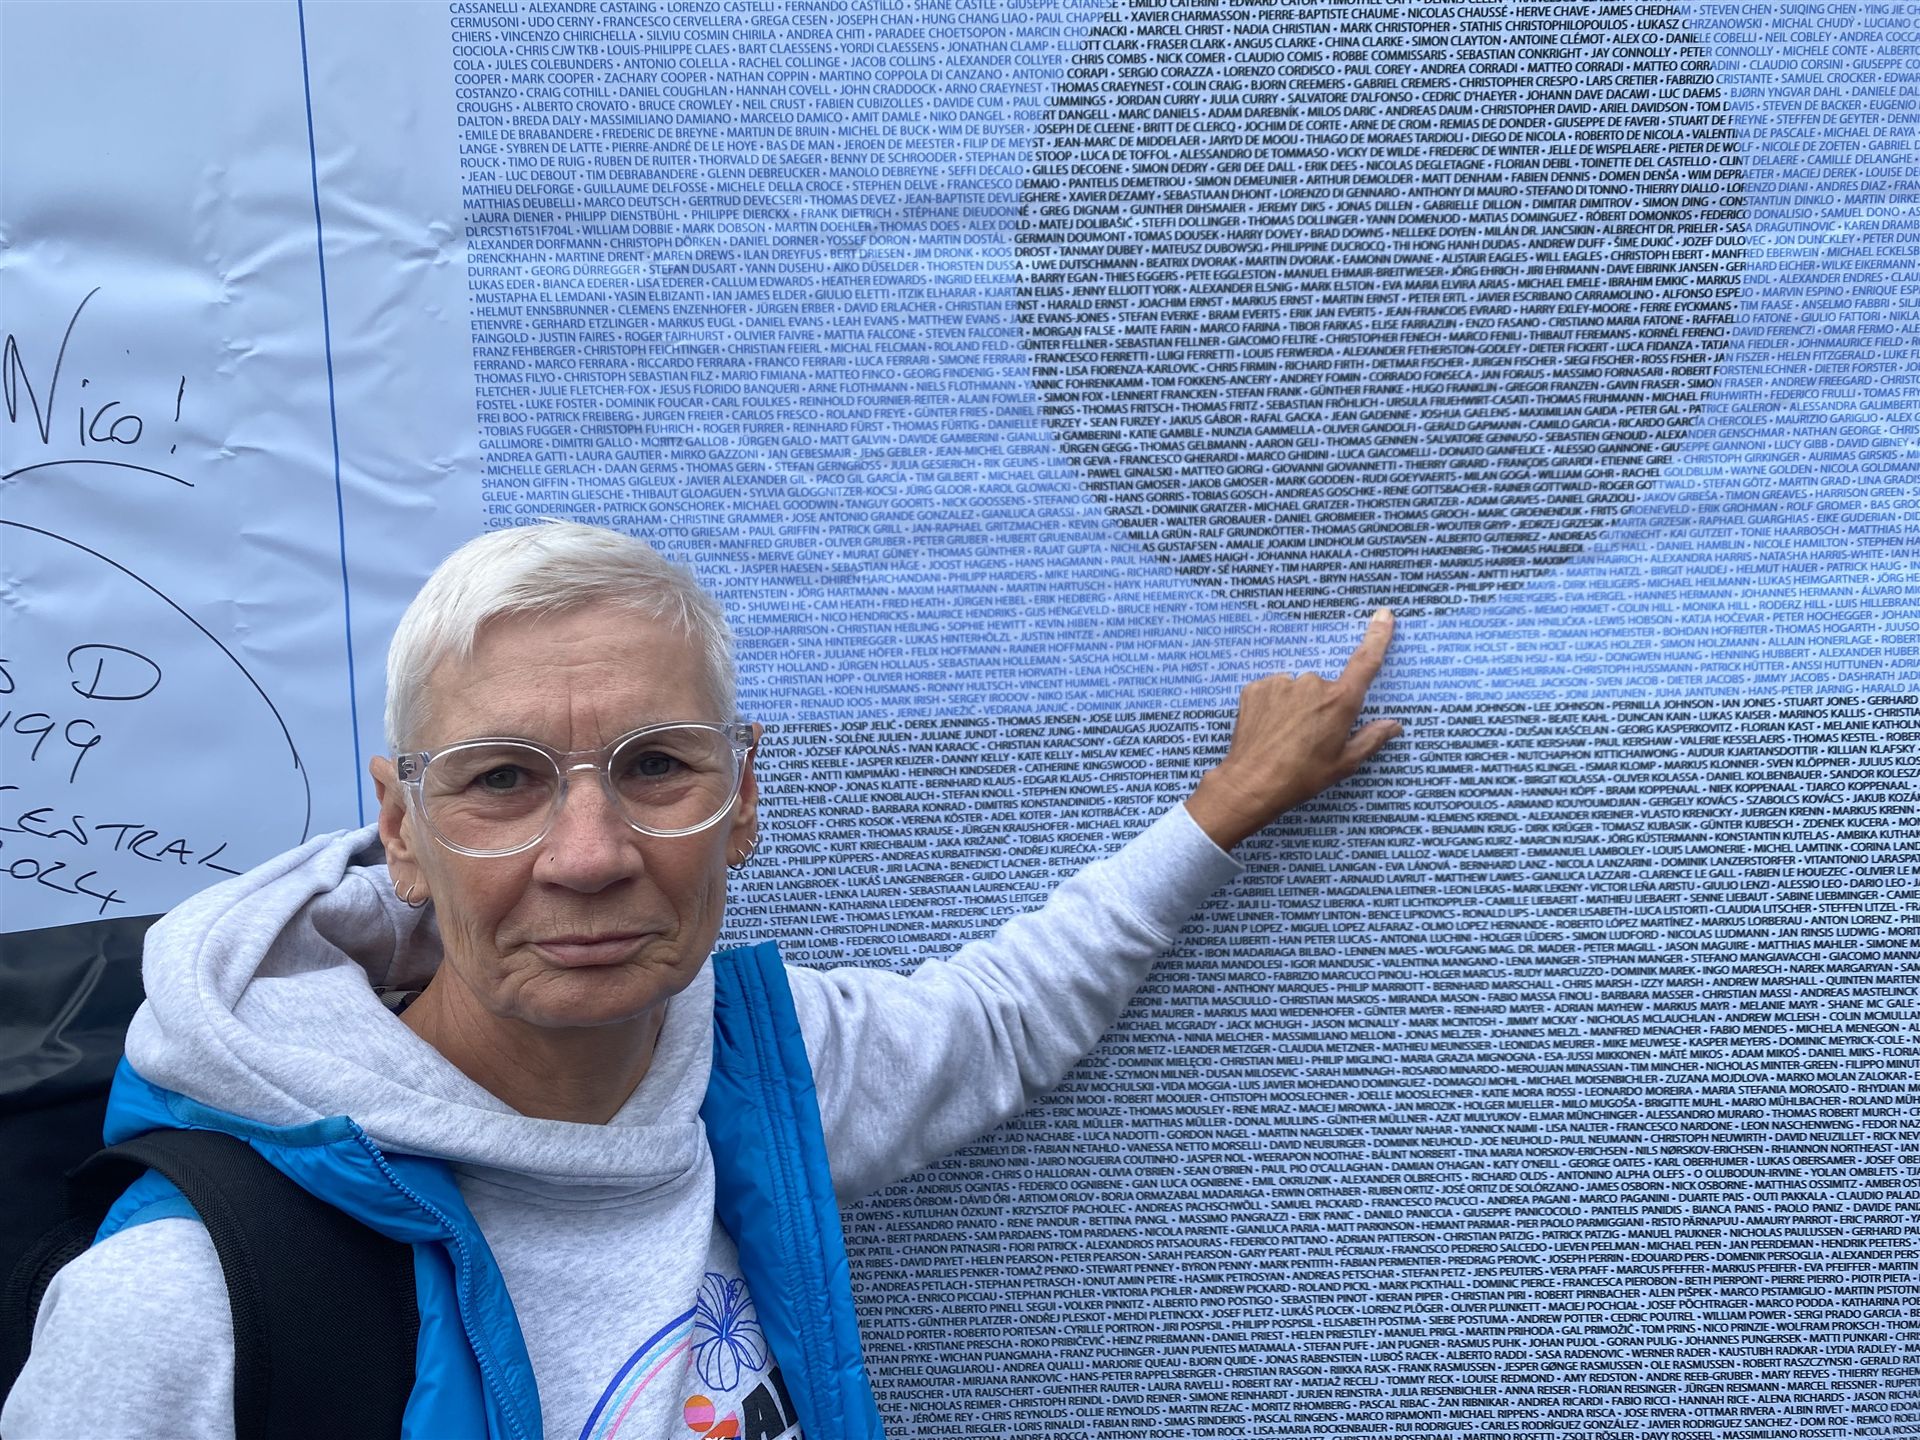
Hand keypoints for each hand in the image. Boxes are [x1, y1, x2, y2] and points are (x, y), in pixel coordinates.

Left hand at [1183, 609, 1401, 851]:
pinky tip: (1268, 729)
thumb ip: (1371, 738)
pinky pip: (1271, 691)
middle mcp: (1312, 685)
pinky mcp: (1256, 688)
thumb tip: (1393, 725)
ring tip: (1285, 736)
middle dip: (1320, 706)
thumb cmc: (1303, 777)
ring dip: (1294, 706)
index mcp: (1340, 701)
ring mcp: (1282, 683)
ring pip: (1296, 689)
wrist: (1253, 783)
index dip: (1377, 637)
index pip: (1365, 662)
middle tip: (1308, 737)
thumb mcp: (1344, 763)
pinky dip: (1272, 706)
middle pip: (1324, 688)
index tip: (1384, 616)